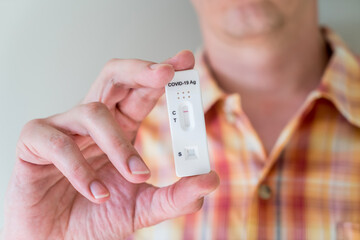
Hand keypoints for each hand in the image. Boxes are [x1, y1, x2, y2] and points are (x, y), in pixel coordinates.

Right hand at [4, 51, 218, 239]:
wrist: (58, 239)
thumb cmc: (96, 216)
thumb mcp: (143, 207)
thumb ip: (176, 196)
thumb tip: (211, 180)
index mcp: (119, 127)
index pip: (141, 91)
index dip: (161, 73)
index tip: (185, 61)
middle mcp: (92, 121)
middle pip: (113, 77)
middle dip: (141, 70)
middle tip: (166, 73)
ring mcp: (63, 128)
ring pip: (93, 112)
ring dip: (119, 145)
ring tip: (136, 176)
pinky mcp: (34, 143)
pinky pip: (59, 143)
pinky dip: (81, 170)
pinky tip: (96, 194)